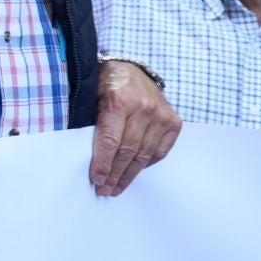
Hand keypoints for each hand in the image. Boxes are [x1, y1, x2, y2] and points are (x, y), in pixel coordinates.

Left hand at [91, 62, 179, 196]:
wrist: (130, 70)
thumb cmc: (104, 84)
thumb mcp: (90, 97)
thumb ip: (92, 123)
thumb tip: (87, 159)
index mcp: (119, 100)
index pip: (110, 141)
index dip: (103, 164)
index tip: (97, 180)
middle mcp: (144, 108)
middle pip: (128, 151)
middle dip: (115, 174)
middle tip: (105, 190)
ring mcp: (161, 114)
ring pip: (144, 154)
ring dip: (130, 174)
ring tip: (117, 187)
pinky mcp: (173, 121)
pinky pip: (160, 151)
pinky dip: (146, 164)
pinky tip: (134, 172)